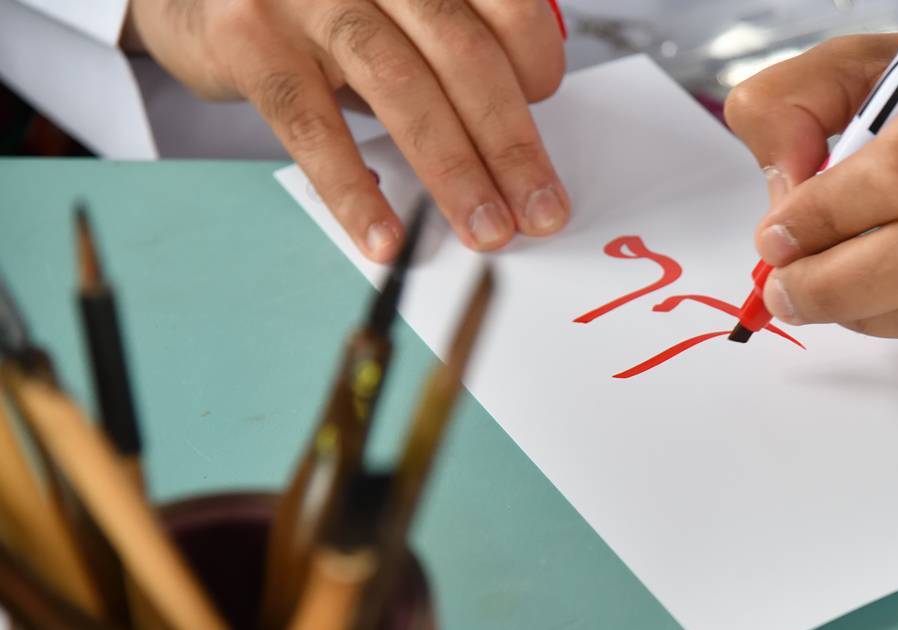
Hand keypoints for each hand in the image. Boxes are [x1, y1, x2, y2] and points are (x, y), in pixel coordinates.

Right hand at [126, 0, 569, 260]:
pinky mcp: (250, 39)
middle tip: (540, 210)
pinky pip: (315, 127)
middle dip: (510, 144)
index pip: (503, 2)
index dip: (535, 63)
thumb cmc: (314, 8)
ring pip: (401, 89)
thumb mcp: (391, 7)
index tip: (546, 115)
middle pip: (461, 54)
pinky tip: (386, 238)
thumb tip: (513, 135)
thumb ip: (446, 45)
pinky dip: (354, 191)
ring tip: (486, 230)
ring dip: (454, 172)